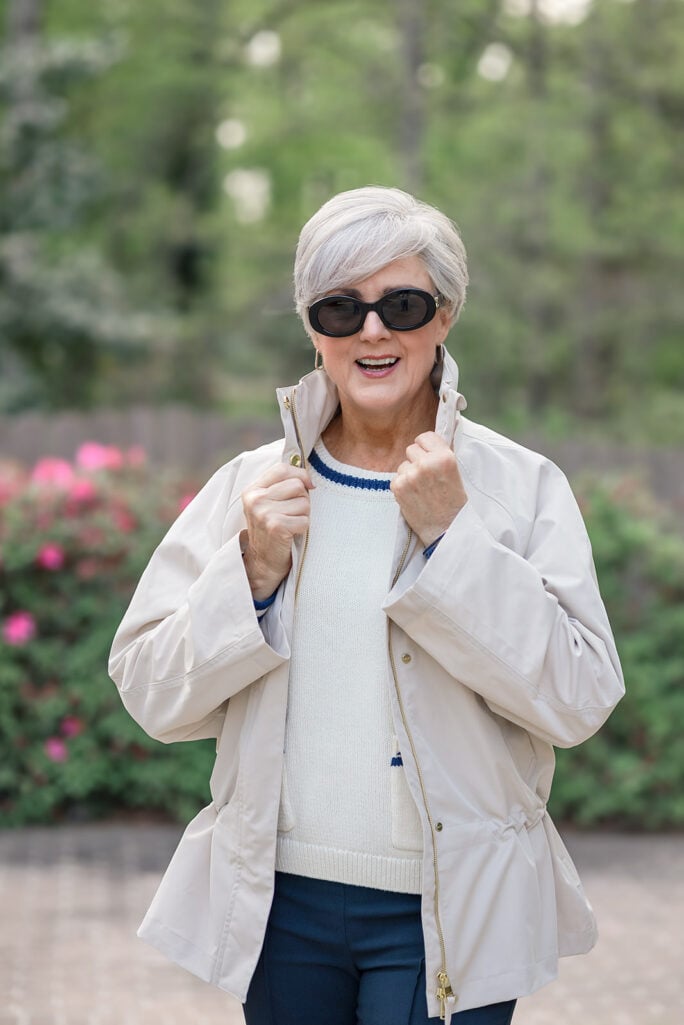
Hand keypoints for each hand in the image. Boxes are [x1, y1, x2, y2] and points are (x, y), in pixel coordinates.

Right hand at [241, 463, 313, 599]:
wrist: (262, 562)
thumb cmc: (271, 530)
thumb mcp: (269, 503)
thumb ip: (283, 485)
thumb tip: (311, 479)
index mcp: (252, 490)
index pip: (282, 469)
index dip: (300, 474)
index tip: (308, 485)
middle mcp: (255, 499)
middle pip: (297, 485)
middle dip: (302, 499)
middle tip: (292, 514)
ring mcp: (263, 513)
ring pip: (304, 503)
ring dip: (303, 515)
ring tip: (290, 524)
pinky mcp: (275, 526)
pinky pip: (305, 520)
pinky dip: (303, 529)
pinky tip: (291, 534)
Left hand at [390, 432, 466, 546]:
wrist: (447, 529)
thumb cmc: (454, 502)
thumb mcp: (455, 471)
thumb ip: (443, 451)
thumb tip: (444, 427)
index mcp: (444, 456)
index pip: (424, 436)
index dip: (426, 447)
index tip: (429, 457)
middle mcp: (427, 463)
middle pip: (411, 449)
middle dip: (417, 460)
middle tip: (427, 477)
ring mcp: (411, 475)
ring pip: (402, 464)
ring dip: (409, 474)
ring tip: (422, 490)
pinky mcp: (399, 487)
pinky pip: (396, 478)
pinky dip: (402, 486)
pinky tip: (414, 496)